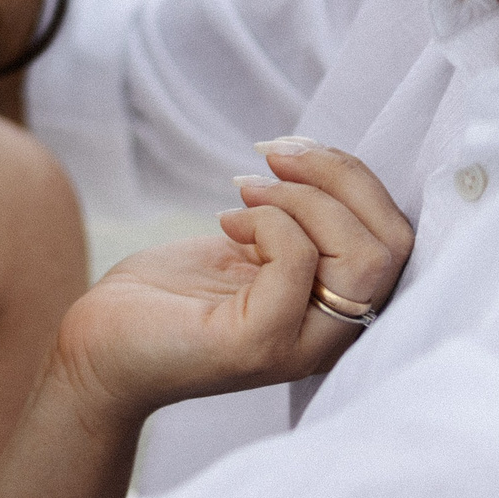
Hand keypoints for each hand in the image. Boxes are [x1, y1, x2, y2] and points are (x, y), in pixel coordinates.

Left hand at [57, 141, 412, 425]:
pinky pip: (297, 261)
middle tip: (271, 160)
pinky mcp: (260, 344)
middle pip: (393, 244)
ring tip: (245, 193)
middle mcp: (331, 335)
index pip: (397, 239)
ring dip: (301, 199)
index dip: (354, 178)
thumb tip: (321, 165)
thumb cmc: (173, 294)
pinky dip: (265, 221)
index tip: (291, 152)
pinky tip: (225, 222)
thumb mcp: (249, 246)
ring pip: (360, 255)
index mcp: (335, 309)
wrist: (101, 345)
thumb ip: (298, 224)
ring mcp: (300, 345)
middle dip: (338, 178)